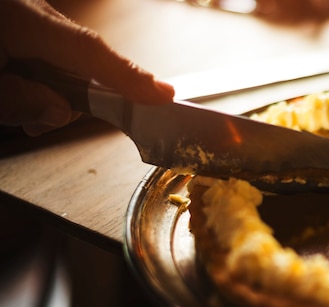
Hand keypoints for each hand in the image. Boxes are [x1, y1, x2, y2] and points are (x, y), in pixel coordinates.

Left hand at [0, 0, 174, 135]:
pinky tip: (16, 91)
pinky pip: (50, 55)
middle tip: (40, 120)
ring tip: (14, 107)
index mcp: (24, 20)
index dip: (129, 75)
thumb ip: (18, 101)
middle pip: (82, 61)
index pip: (90, 51)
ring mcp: (32, 16)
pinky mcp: (27, 23)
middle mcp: (33, 13)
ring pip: (66, 63)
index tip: (162, 95)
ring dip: (49, 91)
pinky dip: (41, 79)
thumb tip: (58, 112)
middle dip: (73, 97)